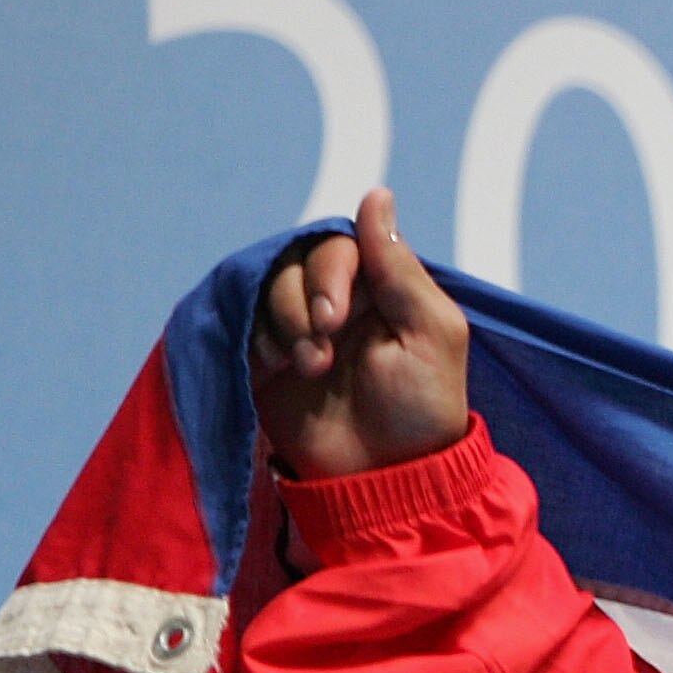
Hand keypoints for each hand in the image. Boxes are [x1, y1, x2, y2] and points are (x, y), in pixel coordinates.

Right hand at [248, 188, 470, 478]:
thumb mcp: (430, 335)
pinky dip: (257, 339)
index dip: (331, 271)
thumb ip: (399, 267)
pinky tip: (280, 368)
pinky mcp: (265, 357)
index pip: (339, 244)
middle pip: (296, 261)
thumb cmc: (421, 409)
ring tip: (311, 368)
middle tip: (322, 343)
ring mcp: (298, 327)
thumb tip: (375, 194)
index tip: (336, 317)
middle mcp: (338, 300)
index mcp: (382, 290)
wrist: (382, 478)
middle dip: (303, 298)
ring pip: (267, 287)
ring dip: (283, 323)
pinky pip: (243, 321)